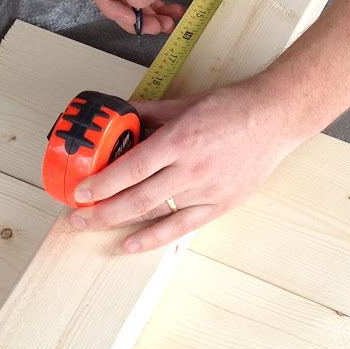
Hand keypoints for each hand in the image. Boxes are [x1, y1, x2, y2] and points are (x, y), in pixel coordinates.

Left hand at [68, 81, 302, 252]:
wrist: (273, 119)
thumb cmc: (230, 108)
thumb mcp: (183, 104)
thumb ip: (148, 114)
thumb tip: (120, 117)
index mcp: (180, 140)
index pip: (132, 167)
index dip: (103, 183)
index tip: (81, 191)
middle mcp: (191, 169)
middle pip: (138, 197)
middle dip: (102, 210)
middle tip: (76, 217)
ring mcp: (206, 190)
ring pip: (155, 213)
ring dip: (120, 222)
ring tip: (93, 226)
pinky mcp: (220, 205)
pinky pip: (181, 227)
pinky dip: (154, 238)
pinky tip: (131, 244)